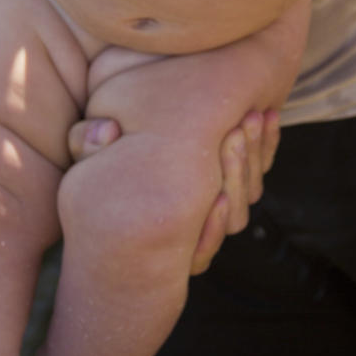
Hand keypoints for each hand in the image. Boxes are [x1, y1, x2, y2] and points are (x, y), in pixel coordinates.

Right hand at [67, 108, 279, 274]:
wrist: (128, 152)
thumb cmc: (102, 172)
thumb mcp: (87, 161)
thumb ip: (86, 144)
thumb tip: (105, 129)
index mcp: (166, 234)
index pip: (202, 240)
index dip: (215, 212)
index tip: (217, 167)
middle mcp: (196, 228)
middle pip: (235, 213)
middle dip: (239, 170)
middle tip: (238, 129)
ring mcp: (221, 207)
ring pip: (251, 194)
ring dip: (256, 156)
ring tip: (251, 118)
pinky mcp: (237, 181)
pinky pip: (262, 169)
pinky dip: (268, 144)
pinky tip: (269, 115)